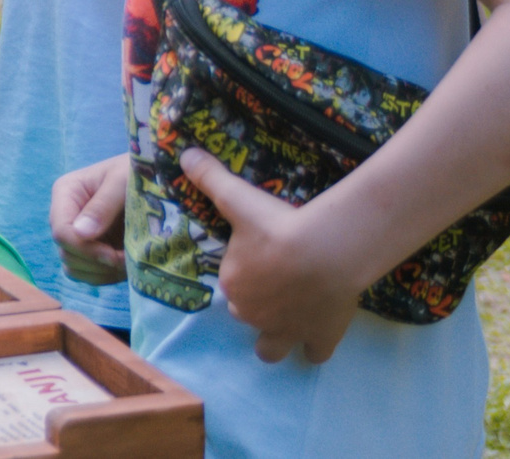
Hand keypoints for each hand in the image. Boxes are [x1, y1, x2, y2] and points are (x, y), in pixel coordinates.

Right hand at [49, 154, 128, 285]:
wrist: (157, 178)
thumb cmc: (139, 172)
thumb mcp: (122, 181)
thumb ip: (103, 205)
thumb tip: (81, 233)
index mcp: (67, 193)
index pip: (61, 230)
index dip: (85, 249)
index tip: (115, 255)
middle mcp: (66, 215)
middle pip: (66, 252)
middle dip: (96, 261)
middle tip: (128, 259)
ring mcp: (78, 234)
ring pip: (73, 267)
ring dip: (101, 271)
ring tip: (129, 262)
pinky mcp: (91, 249)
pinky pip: (86, 274)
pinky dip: (105, 276)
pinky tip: (125, 265)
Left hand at [181, 149, 367, 363]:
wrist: (324, 251)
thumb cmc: (276, 226)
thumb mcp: (238, 197)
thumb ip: (210, 177)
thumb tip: (185, 155)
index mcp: (232, 284)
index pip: (231, 282)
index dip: (243, 271)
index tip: (259, 256)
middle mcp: (253, 314)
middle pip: (247, 313)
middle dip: (256, 304)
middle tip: (274, 284)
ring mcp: (286, 330)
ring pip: (270, 348)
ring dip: (274, 339)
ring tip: (285, 322)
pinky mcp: (320, 337)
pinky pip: (315, 354)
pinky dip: (315, 347)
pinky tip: (320, 335)